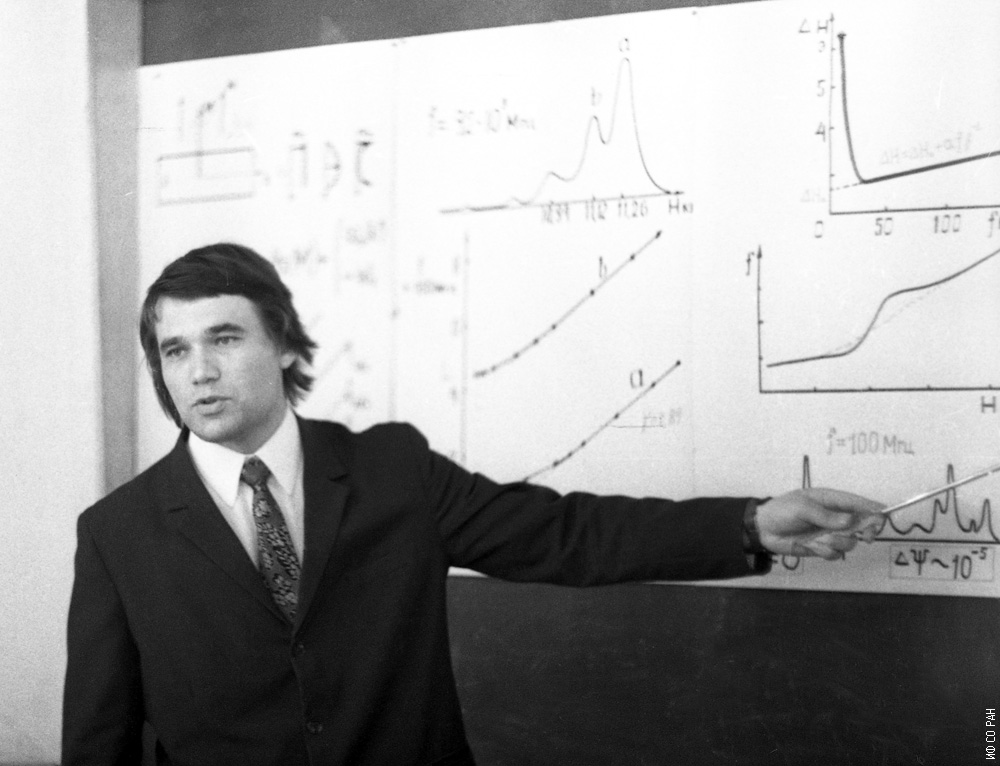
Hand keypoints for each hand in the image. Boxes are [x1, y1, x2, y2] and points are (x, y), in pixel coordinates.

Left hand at [756, 488, 884, 559]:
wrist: (763, 529)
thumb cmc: (781, 511)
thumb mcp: (803, 508)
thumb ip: (827, 516)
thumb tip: (852, 521)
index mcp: (832, 500)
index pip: (860, 504)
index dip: (875, 510)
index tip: (883, 518)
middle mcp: (835, 517)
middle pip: (863, 526)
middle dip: (866, 531)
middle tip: (866, 536)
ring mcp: (829, 533)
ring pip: (850, 542)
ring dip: (838, 543)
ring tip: (820, 539)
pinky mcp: (822, 547)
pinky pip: (835, 554)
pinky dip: (825, 552)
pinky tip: (811, 546)